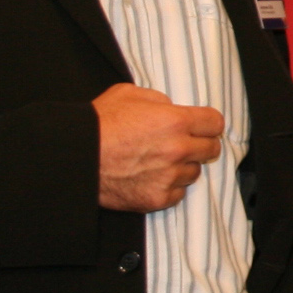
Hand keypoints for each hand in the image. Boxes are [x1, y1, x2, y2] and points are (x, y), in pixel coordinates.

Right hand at [95, 83, 224, 211]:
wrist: (77, 157)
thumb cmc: (99, 124)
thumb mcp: (130, 94)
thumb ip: (159, 100)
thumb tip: (171, 109)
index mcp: (175, 121)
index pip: (215, 123)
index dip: (209, 123)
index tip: (203, 126)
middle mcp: (178, 149)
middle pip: (211, 149)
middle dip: (200, 144)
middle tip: (183, 144)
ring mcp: (169, 176)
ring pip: (194, 173)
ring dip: (183, 167)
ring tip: (160, 161)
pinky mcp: (157, 198)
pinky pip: (178, 193)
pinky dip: (169, 186)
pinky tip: (152, 177)